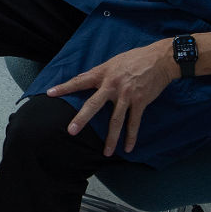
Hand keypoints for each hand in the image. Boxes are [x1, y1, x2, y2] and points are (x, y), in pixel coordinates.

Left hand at [46, 40, 176, 155]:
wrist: (160, 59)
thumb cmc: (136, 58)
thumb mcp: (114, 61)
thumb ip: (101, 73)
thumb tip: (89, 81)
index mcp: (103, 73)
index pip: (80, 80)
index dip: (64, 87)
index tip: (50, 93)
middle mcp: (112, 85)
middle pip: (93, 104)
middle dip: (82, 118)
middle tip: (71, 131)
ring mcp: (126, 95)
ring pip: (116, 120)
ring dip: (111, 138)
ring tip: (106, 153)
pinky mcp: (140, 102)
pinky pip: (134, 122)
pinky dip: (131, 136)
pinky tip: (128, 148)